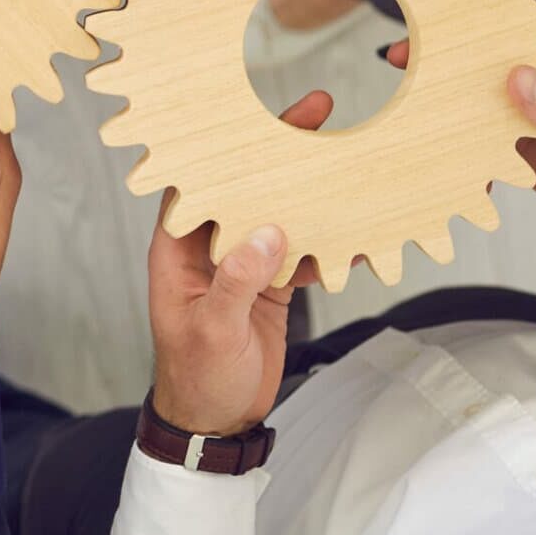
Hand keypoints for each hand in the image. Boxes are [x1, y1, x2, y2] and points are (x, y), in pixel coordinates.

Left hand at [147, 91, 331, 434]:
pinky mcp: (269, 283)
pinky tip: (358, 222)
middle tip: (318, 111)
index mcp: (177, 247)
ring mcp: (242, 262)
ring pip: (277, 212)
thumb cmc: (195, 378)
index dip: (230, 145)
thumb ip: (236, 282)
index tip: (262, 116)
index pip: (203, 181)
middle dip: (278, 151)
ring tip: (344, 153)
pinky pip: (302, 251)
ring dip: (308, 189)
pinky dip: (328, 238)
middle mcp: (209, 246)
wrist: (216, 423)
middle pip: (245, 185)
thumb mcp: (212, 331)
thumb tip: (266, 233)